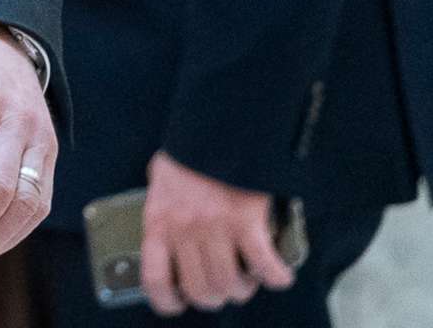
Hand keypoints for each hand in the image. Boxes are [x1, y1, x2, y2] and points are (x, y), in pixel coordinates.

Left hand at [138, 151, 295, 314]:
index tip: (179, 303)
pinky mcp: (246, 222)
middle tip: (222, 287)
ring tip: (247, 279)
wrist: (214, 128)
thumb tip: (165, 227)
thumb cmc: (188, 154)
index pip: (154, 279)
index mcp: (159, 223)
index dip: (167, 301)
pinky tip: (278, 276)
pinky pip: (264, 265)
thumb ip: (162, 210)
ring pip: (230, 284)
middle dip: (214, 297)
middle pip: (201, 290)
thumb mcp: (160, 183)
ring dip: (242, 289)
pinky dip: (275, 277)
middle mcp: (185, 232)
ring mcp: (215, 228)